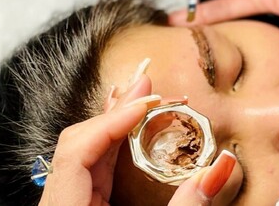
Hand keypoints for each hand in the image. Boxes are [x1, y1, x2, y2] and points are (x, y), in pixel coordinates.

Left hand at [39, 70, 237, 205]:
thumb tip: (218, 167)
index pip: (75, 151)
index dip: (109, 120)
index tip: (145, 101)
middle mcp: (59, 203)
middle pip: (78, 143)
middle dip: (114, 111)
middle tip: (147, 84)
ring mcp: (67, 204)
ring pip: (84, 152)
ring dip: (113, 123)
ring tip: (141, 95)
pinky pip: (91, 166)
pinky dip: (112, 143)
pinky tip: (127, 125)